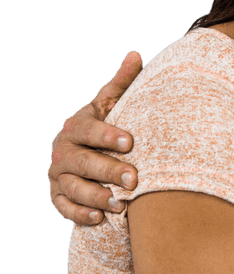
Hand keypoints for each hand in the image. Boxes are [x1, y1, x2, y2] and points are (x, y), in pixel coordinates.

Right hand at [48, 51, 143, 223]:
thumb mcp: (111, 104)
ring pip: (74, 188)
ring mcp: (59, 176)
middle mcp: (63, 152)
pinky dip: (80, 214)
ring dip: (96, 197)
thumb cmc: (106, 125)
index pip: (88, 131)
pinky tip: (99, 218)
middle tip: (134, 179)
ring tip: (120, 204)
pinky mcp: (58, 197)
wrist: (87, 152)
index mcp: (76, 126)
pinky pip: (64, 208)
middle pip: (82, 163)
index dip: (107, 136)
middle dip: (108, 171)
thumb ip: (121, 83)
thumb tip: (135, 54)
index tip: (130, 142)